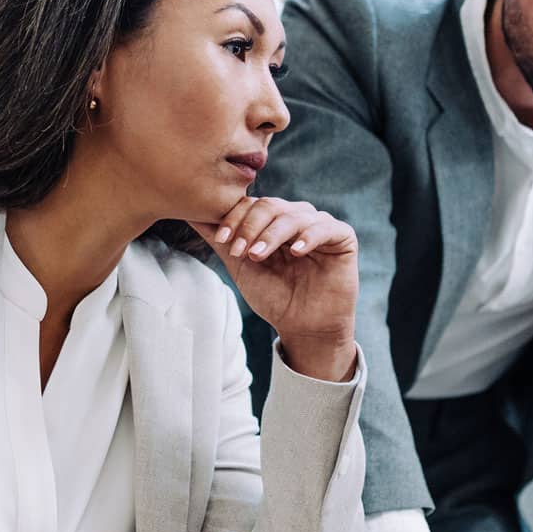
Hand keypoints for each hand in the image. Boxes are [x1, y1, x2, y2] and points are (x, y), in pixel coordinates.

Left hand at [194, 197, 357, 381]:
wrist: (303, 327)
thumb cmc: (274, 296)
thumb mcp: (240, 265)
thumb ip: (219, 239)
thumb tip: (189, 214)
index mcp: (274, 220)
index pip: (252, 204)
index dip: (235, 218)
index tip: (222, 241)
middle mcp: (297, 217)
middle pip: (271, 205)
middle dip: (250, 226)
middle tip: (238, 251)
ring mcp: (320, 225)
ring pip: (294, 215)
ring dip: (272, 234)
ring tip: (257, 255)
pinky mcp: (343, 238)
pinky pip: (327, 228)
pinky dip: (310, 236)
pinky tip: (297, 251)